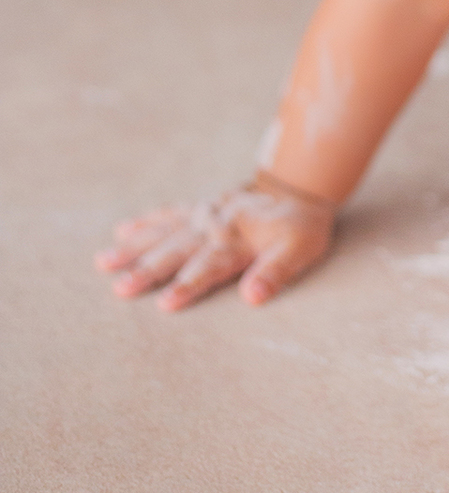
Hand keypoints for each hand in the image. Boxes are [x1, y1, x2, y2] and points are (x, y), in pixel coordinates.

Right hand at [93, 175, 335, 310]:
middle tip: (120, 288)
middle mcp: (214, 227)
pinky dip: (146, 221)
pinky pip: (169, 213)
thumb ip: (275, 272)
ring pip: (164, 232)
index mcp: (237, 241)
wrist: (299, 187)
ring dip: (135, 247)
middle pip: (177, 251)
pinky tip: (122, 230)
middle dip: (149, 270)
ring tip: (104, 261)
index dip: (187, 286)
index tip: (164, 304)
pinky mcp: (200, 207)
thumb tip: (252, 297)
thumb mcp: (300, 250)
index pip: (208, 267)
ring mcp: (204, 215)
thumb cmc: (300, 227)